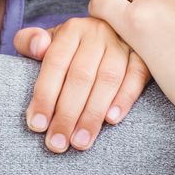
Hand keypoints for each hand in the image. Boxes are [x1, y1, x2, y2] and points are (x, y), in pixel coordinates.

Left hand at [15, 16, 149, 152]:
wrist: (112, 31)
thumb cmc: (72, 46)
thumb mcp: (47, 39)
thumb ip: (29, 41)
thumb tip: (38, 47)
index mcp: (71, 30)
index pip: (55, 64)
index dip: (45, 96)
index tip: (37, 125)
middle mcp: (98, 33)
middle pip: (81, 76)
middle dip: (67, 114)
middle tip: (57, 144)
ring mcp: (123, 43)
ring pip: (108, 79)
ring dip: (93, 114)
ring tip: (80, 142)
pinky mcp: (144, 55)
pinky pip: (137, 76)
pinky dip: (125, 98)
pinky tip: (111, 120)